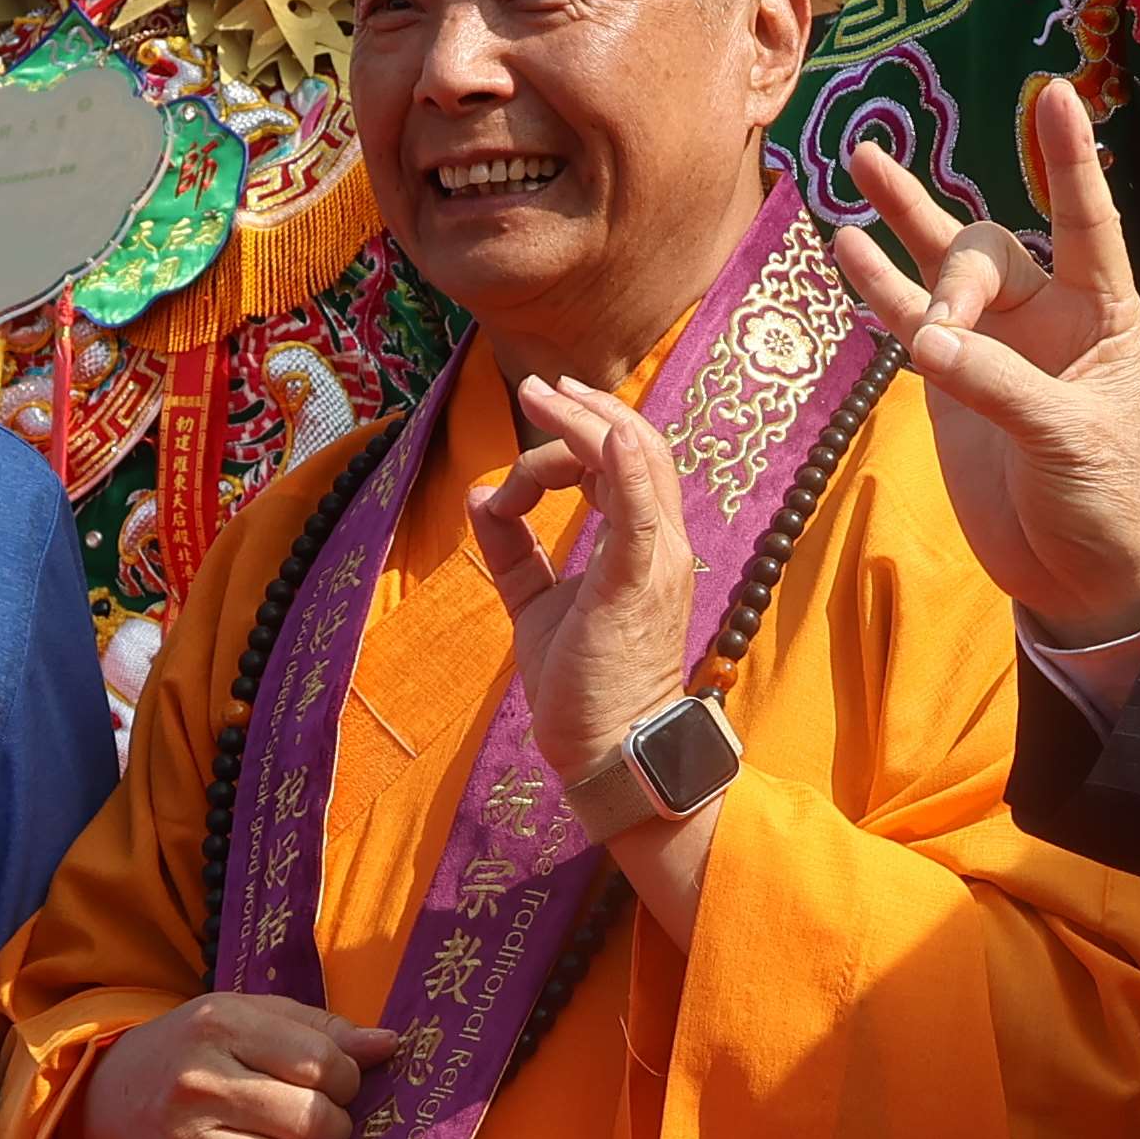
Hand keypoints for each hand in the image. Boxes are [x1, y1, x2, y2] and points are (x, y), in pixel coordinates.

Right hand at [68, 991, 400, 1138]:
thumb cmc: (202, 1050)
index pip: (321, 1063)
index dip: (350, 1080)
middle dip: (336, 1128)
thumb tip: (389, 1045)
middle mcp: (196, 1085)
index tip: (341, 1085)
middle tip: (325, 1124)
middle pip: (310, 1122)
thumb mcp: (251, 1016)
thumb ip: (321, 1028)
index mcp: (220, 1026)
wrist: (116, 1098)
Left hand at [474, 375, 698, 806]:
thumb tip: (479, 497)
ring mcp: (655, 559)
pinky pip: (637, 506)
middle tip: (538, 388)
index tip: (520, 463)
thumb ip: (512, 550)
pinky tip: (597, 429)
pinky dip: (621, 460)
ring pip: (636, 459)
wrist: (608, 751)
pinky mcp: (636, 580)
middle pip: (635, 448)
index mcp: (640, 547)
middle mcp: (660, 544)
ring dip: (588, 420)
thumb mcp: (535, 604)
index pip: (618, 467)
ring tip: (543, 395)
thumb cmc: (582, 685)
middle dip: (585, 410)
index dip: (571, 445)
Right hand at [827, 77, 1139, 651]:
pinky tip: (844, 243)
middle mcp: (1046, 315)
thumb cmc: (1104, 499)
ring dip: (904, 216)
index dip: (1068, 162)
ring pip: (942, 263)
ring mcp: (991, 344)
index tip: (1056, 96)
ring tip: (863, 158)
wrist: (1078, 573)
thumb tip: (925, 342)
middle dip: (954, 280)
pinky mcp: (949, 381)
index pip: (1087, 220)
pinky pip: (905, 318)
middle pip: (989, 251)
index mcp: (1103, 315)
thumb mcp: (1068, 439)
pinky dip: (876, 285)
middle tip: (937, 341)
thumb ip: (998, 386)